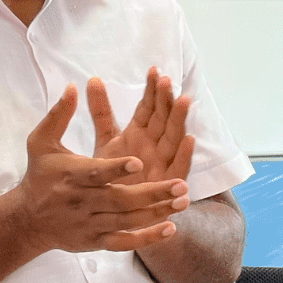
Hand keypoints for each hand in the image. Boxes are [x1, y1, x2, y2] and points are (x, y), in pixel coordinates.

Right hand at [10, 83, 187, 255]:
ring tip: (183, 201)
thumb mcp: (41, 142)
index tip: (138, 162)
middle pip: (119, 199)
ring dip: (157, 213)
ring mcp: (90, 223)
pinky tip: (170, 228)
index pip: (96, 173)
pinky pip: (124, 243)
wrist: (27, 219)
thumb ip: (59, 115)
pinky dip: (147, 239)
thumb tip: (74, 86)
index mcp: (71, 176)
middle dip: (151, 193)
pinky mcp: (96, 241)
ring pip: (127, 221)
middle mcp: (81, 201)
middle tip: (179, 184)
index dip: (116, 169)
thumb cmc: (40, 175)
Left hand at [87, 70, 194, 189]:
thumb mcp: (106, 140)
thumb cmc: (113, 174)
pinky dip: (185, 154)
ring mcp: (163, 164)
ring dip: (179, 120)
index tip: (153, 71)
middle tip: (167, 81)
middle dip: (165, 100)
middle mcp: (154, 146)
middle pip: (163, 119)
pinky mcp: (168, 184)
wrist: (116, 212)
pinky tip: (189, 139)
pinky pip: (179, 168)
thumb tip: (93, 78)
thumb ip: (101, 112)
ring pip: (173, 138)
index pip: (148, 108)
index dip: (151, 90)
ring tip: (184, 100)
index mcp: (139, 133)